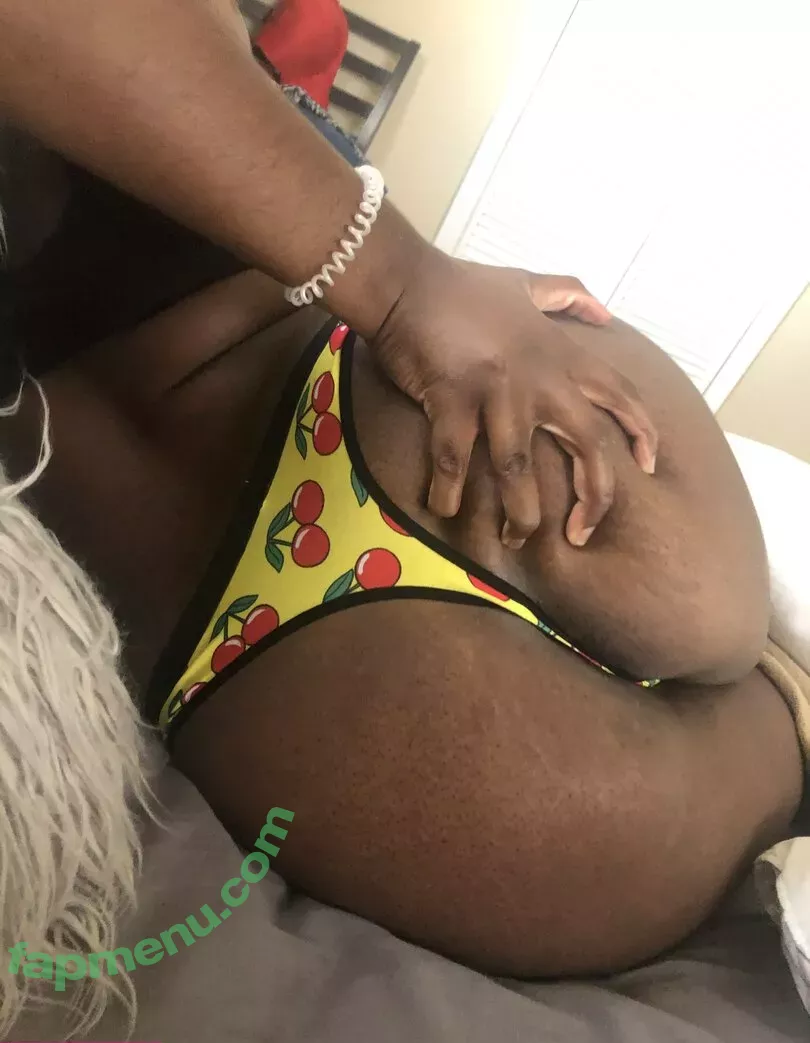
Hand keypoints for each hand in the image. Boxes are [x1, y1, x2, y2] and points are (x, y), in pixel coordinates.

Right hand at [372, 250, 656, 547]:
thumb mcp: (525, 283)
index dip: (642, 433)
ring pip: (518, 470)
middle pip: (586, 446)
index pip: (621, 394)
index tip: (648, 466)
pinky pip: (454, 461)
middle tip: (583, 533)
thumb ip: (569, 294)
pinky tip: (443, 510)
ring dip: (520, 514)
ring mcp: (497, 392)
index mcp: (561, 353)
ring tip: (515, 539)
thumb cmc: (463, 286)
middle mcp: (539, 378)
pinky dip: (448, 492)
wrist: (406, 283)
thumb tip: (605, 312)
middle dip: (593, 498)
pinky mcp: (452, 402)